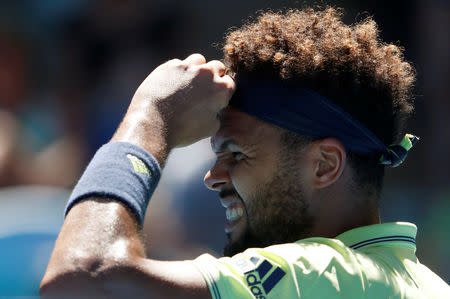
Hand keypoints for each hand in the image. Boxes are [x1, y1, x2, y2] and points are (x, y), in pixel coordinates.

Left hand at [114, 54, 234, 159]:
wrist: (153, 124)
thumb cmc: (182, 130)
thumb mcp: (210, 128)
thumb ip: (218, 113)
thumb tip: (215, 108)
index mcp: (221, 89)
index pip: (230, 82)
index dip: (224, 90)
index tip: (216, 97)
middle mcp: (206, 74)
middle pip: (217, 67)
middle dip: (213, 76)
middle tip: (203, 90)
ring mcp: (187, 67)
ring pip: (198, 61)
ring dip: (197, 69)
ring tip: (188, 84)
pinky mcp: (169, 66)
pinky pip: (179, 64)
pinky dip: (178, 72)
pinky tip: (171, 85)